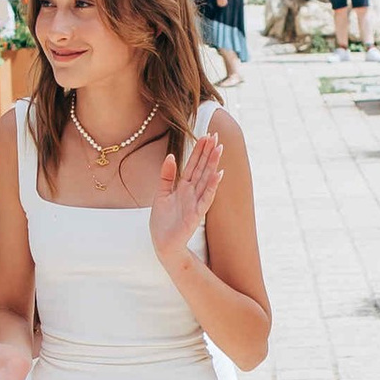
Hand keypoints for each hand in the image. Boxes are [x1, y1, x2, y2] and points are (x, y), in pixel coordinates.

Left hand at [149, 125, 225, 270]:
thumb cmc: (162, 222)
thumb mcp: (161, 194)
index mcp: (183, 187)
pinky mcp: (196, 214)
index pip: (193, 164)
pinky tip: (219, 174)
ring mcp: (195, 202)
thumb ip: (166, 175)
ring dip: (213, 164)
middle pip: (202, 168)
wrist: (162, 244)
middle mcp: (192, 192)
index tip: (206, 135)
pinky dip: (212, 186)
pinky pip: (206, 197)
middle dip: (209, 152)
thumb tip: (171, 155)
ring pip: (206, 179)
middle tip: (216, 135)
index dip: (199, 150)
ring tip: (219, 148)